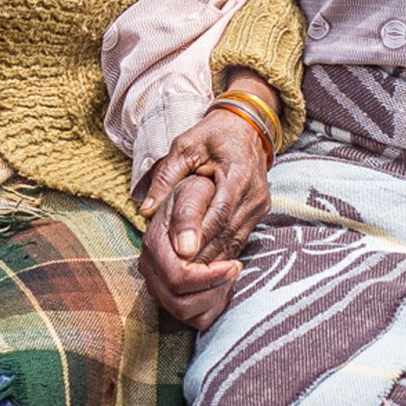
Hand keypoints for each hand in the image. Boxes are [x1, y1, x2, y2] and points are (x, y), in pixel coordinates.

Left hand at [138, 74, 276, 264]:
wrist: (247, 127)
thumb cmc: (213, 135)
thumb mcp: (185, 146)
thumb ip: (166, 177)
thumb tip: (146, 210)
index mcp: (238, 173)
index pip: (219, 212)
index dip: (200, 235)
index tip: (179, 255)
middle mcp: (254, 192)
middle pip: (228, 232)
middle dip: (203, 255)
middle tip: (178, 274)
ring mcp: (260, 204)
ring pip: (236, 241)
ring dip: (213, 261)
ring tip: (187, 278)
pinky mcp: (260, 211)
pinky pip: (241, 239)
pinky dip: (222, 254)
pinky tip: (204, 269)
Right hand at [138, 175, 244, 328]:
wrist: (193, 198)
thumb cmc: (197, 191)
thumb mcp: (194, 191)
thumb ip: (188, 215)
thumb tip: (186, 249)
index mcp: (154, 246)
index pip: (178, 278)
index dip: (209, 276)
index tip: (234, 263)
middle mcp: (151, 269)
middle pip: (180, 303)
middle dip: (214, 290)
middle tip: (236, 268)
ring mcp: (158, 285)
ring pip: (186, 314)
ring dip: (214, 298)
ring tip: (230, 274)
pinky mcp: (171, 294)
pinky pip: (193, 317)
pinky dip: (211, 305)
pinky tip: (223, 283)